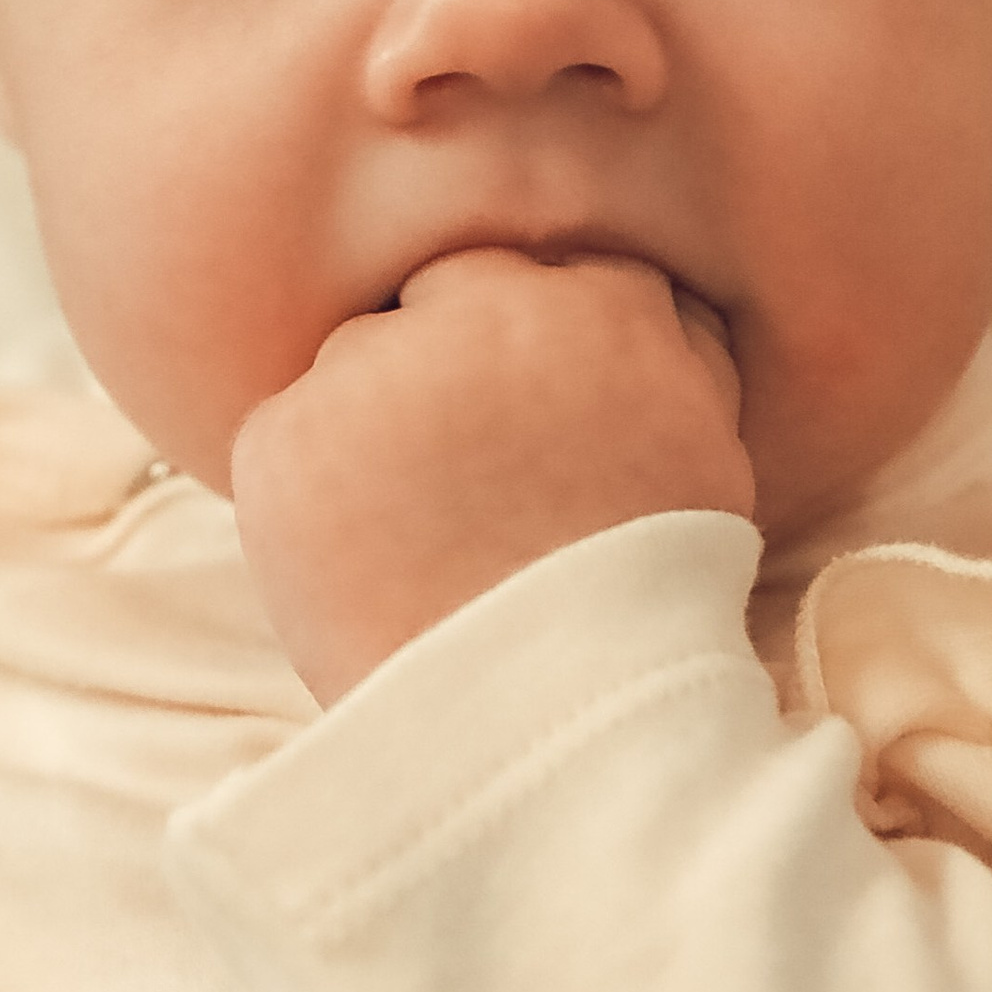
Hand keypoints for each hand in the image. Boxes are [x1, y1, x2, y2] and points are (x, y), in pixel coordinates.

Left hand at [232, 247, 752, 702]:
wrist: (546, 718)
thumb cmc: (644, 598)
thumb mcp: (708, 446)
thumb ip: (677, 345)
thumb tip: (651, 291)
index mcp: (600, 302)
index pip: (547, 272)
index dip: (536, 353)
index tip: (535, 425)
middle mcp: (481, 310)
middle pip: (442, 296)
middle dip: (450, 367)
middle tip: (468, 478)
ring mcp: (370, 370)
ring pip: (358, 361)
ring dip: (376, 421)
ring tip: (420, 534)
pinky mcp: (283, 438)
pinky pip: (288, 435)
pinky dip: (312, 487)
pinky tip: (366, 558)